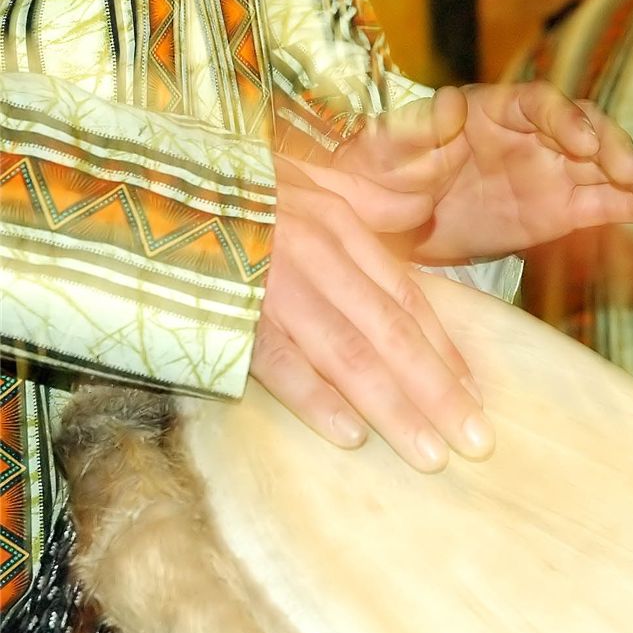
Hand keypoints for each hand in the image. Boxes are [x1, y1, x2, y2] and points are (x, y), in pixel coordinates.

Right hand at [249, 158, 493, 471]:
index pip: (406, 300)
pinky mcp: (231, 315)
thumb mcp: (311, 178)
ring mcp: (275, 289)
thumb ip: (367, 199)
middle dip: (438, 393)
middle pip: (391, 336)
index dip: (444, 351)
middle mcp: (318, 259)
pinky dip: (315, 399)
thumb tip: (419, 210)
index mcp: (341, 228)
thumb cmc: (239, 186)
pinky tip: (351, 436)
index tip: (475, 395)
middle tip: (476, 442)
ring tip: (431, 455)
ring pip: (348, 356)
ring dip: (394, 409)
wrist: (156, 181)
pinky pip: (278, 363)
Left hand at [332, 82, 632, 263]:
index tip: (580, 146)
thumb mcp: (385, 149)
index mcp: (488, 111)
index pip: (538, 105)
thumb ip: (415, 129)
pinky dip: (631, 207)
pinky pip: (599, 204)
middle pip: (582, 132)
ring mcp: (545, 173)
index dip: (564, 122)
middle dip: (612, 151)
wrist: (378, 219)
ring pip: (600, 168)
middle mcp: (527, 136)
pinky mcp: (554, 211)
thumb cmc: (376, 171)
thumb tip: (448, 106)